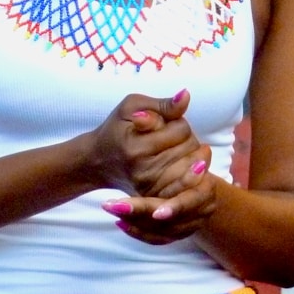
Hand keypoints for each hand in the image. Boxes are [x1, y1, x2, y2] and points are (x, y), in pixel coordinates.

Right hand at [92, 89, 215, 243]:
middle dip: (187, 138)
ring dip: (191, 155)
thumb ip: (161, 104)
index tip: (167, 122)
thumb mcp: (132, 106)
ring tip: (177, 148)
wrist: (99, 161)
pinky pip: (187, 187)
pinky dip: (192, 175)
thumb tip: (186, 95)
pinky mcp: (156, 198)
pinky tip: (188, 166)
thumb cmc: (116, 128)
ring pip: (194, 168)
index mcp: (137, 147)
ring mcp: (151, 188)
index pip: (181, 130)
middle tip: (172, 135)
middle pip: (190, 149)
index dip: (179, 121)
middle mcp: (144, 171)